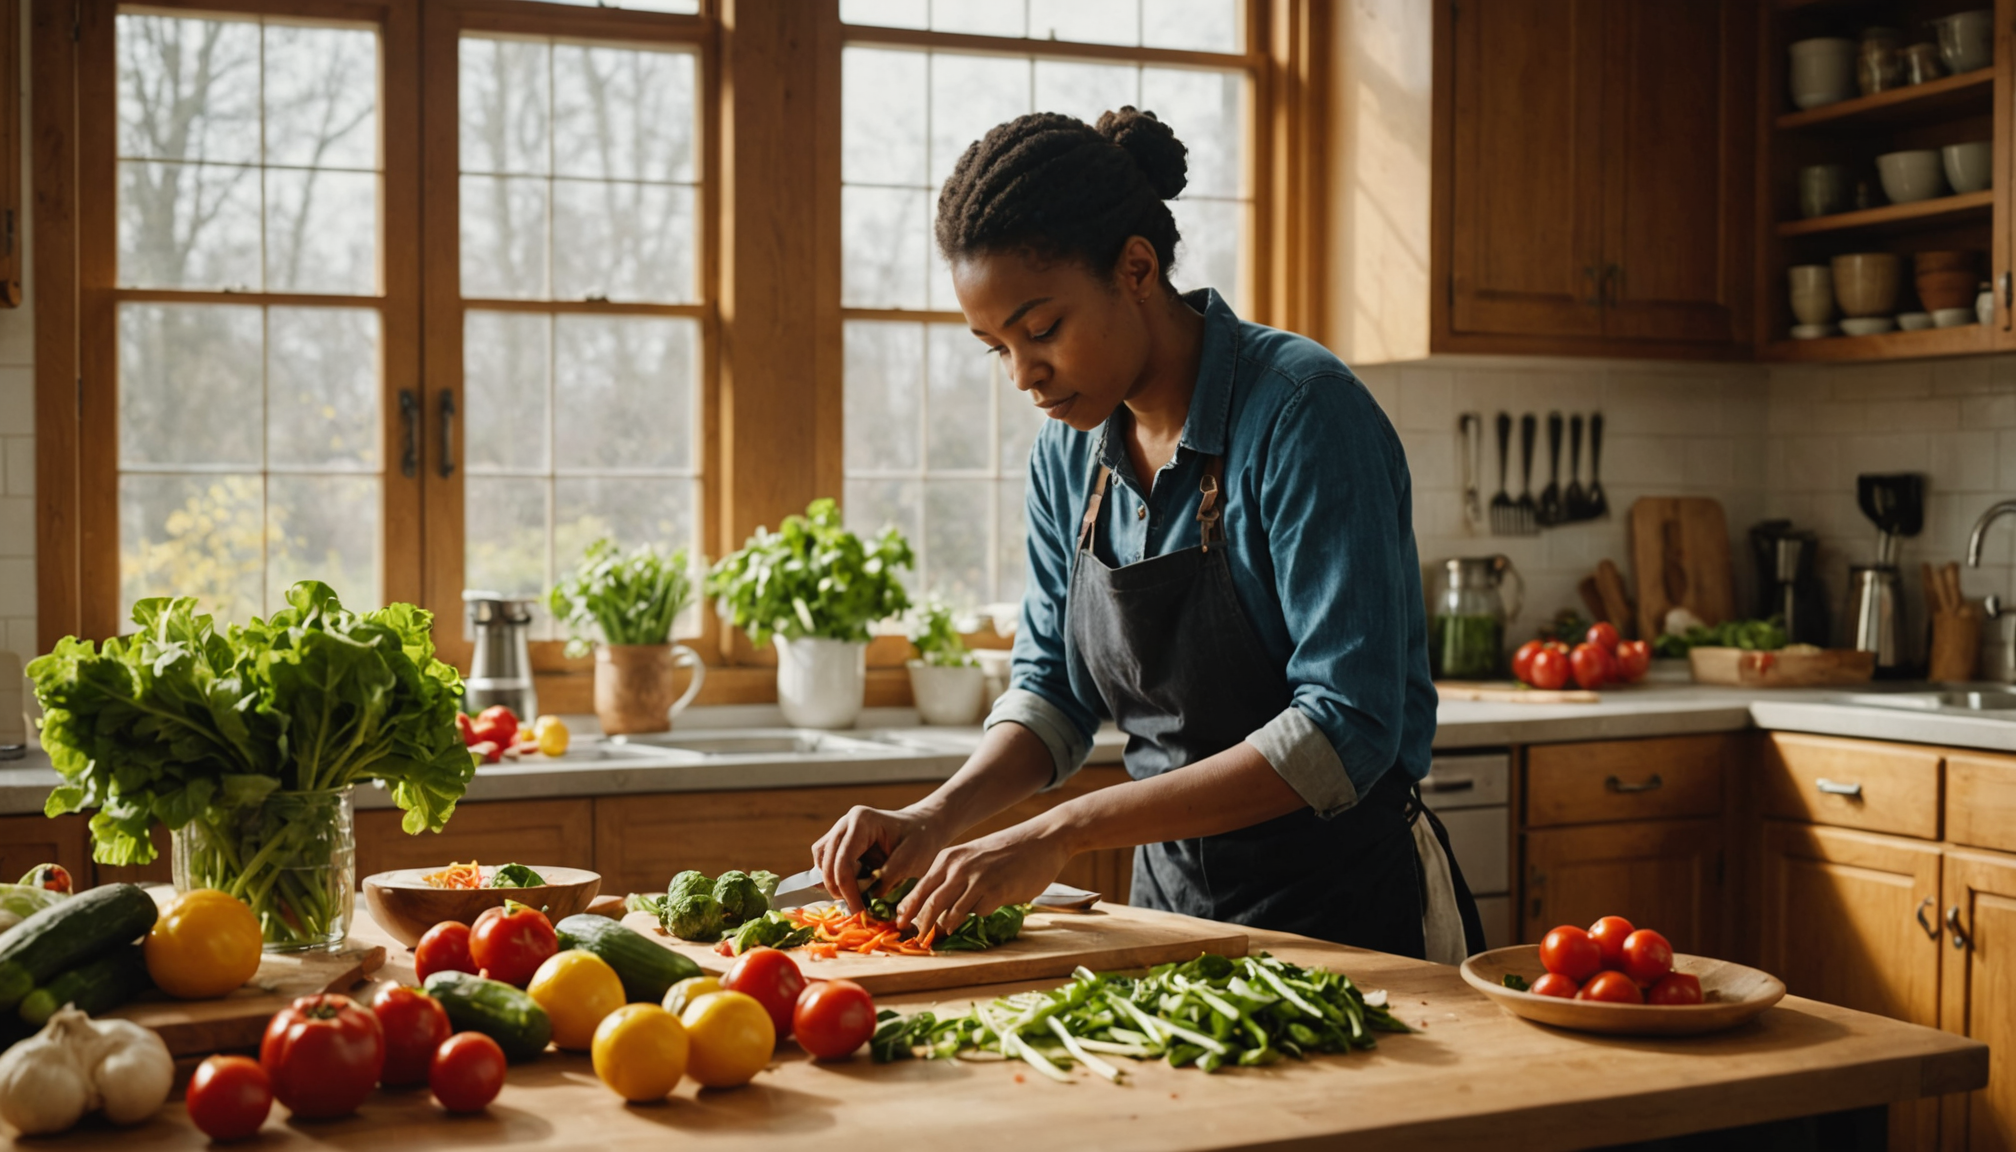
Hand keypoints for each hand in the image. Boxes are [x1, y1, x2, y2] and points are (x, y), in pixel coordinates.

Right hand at [811, 805, 948, 912]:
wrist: (923, 826)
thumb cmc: (921, 840)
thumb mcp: (912, 858)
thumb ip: (890, 876)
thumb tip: (870, 896)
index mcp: (861, 821)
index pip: (844, 863)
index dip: (848, 892)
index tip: (860, 913)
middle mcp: (845, 823)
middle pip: (827, 864)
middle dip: (840, 891)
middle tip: (858, 910)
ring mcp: (839, 831)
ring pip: (822, 863)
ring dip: (834, 884)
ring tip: (857, 896)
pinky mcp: (839, 842)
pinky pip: (826, 863)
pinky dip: (835, 878)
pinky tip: (854, 887)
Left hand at [896, 823, 1072, 935]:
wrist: (1042, 840)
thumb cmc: (1006, 851)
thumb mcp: (973, 856)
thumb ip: (954, 877)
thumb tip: (935, 906)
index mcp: (949, 858)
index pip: (920, 888)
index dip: (909, 909)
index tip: (900, 924)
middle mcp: (959, 868)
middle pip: (930, 903)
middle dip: (921, 924)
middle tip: (916, 939)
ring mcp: (977, 880)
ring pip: (951, 912)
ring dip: (946, 926)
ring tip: (944, 934)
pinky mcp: (996, 891)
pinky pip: (978, 912)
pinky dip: (977, 916)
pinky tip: (985, 909)